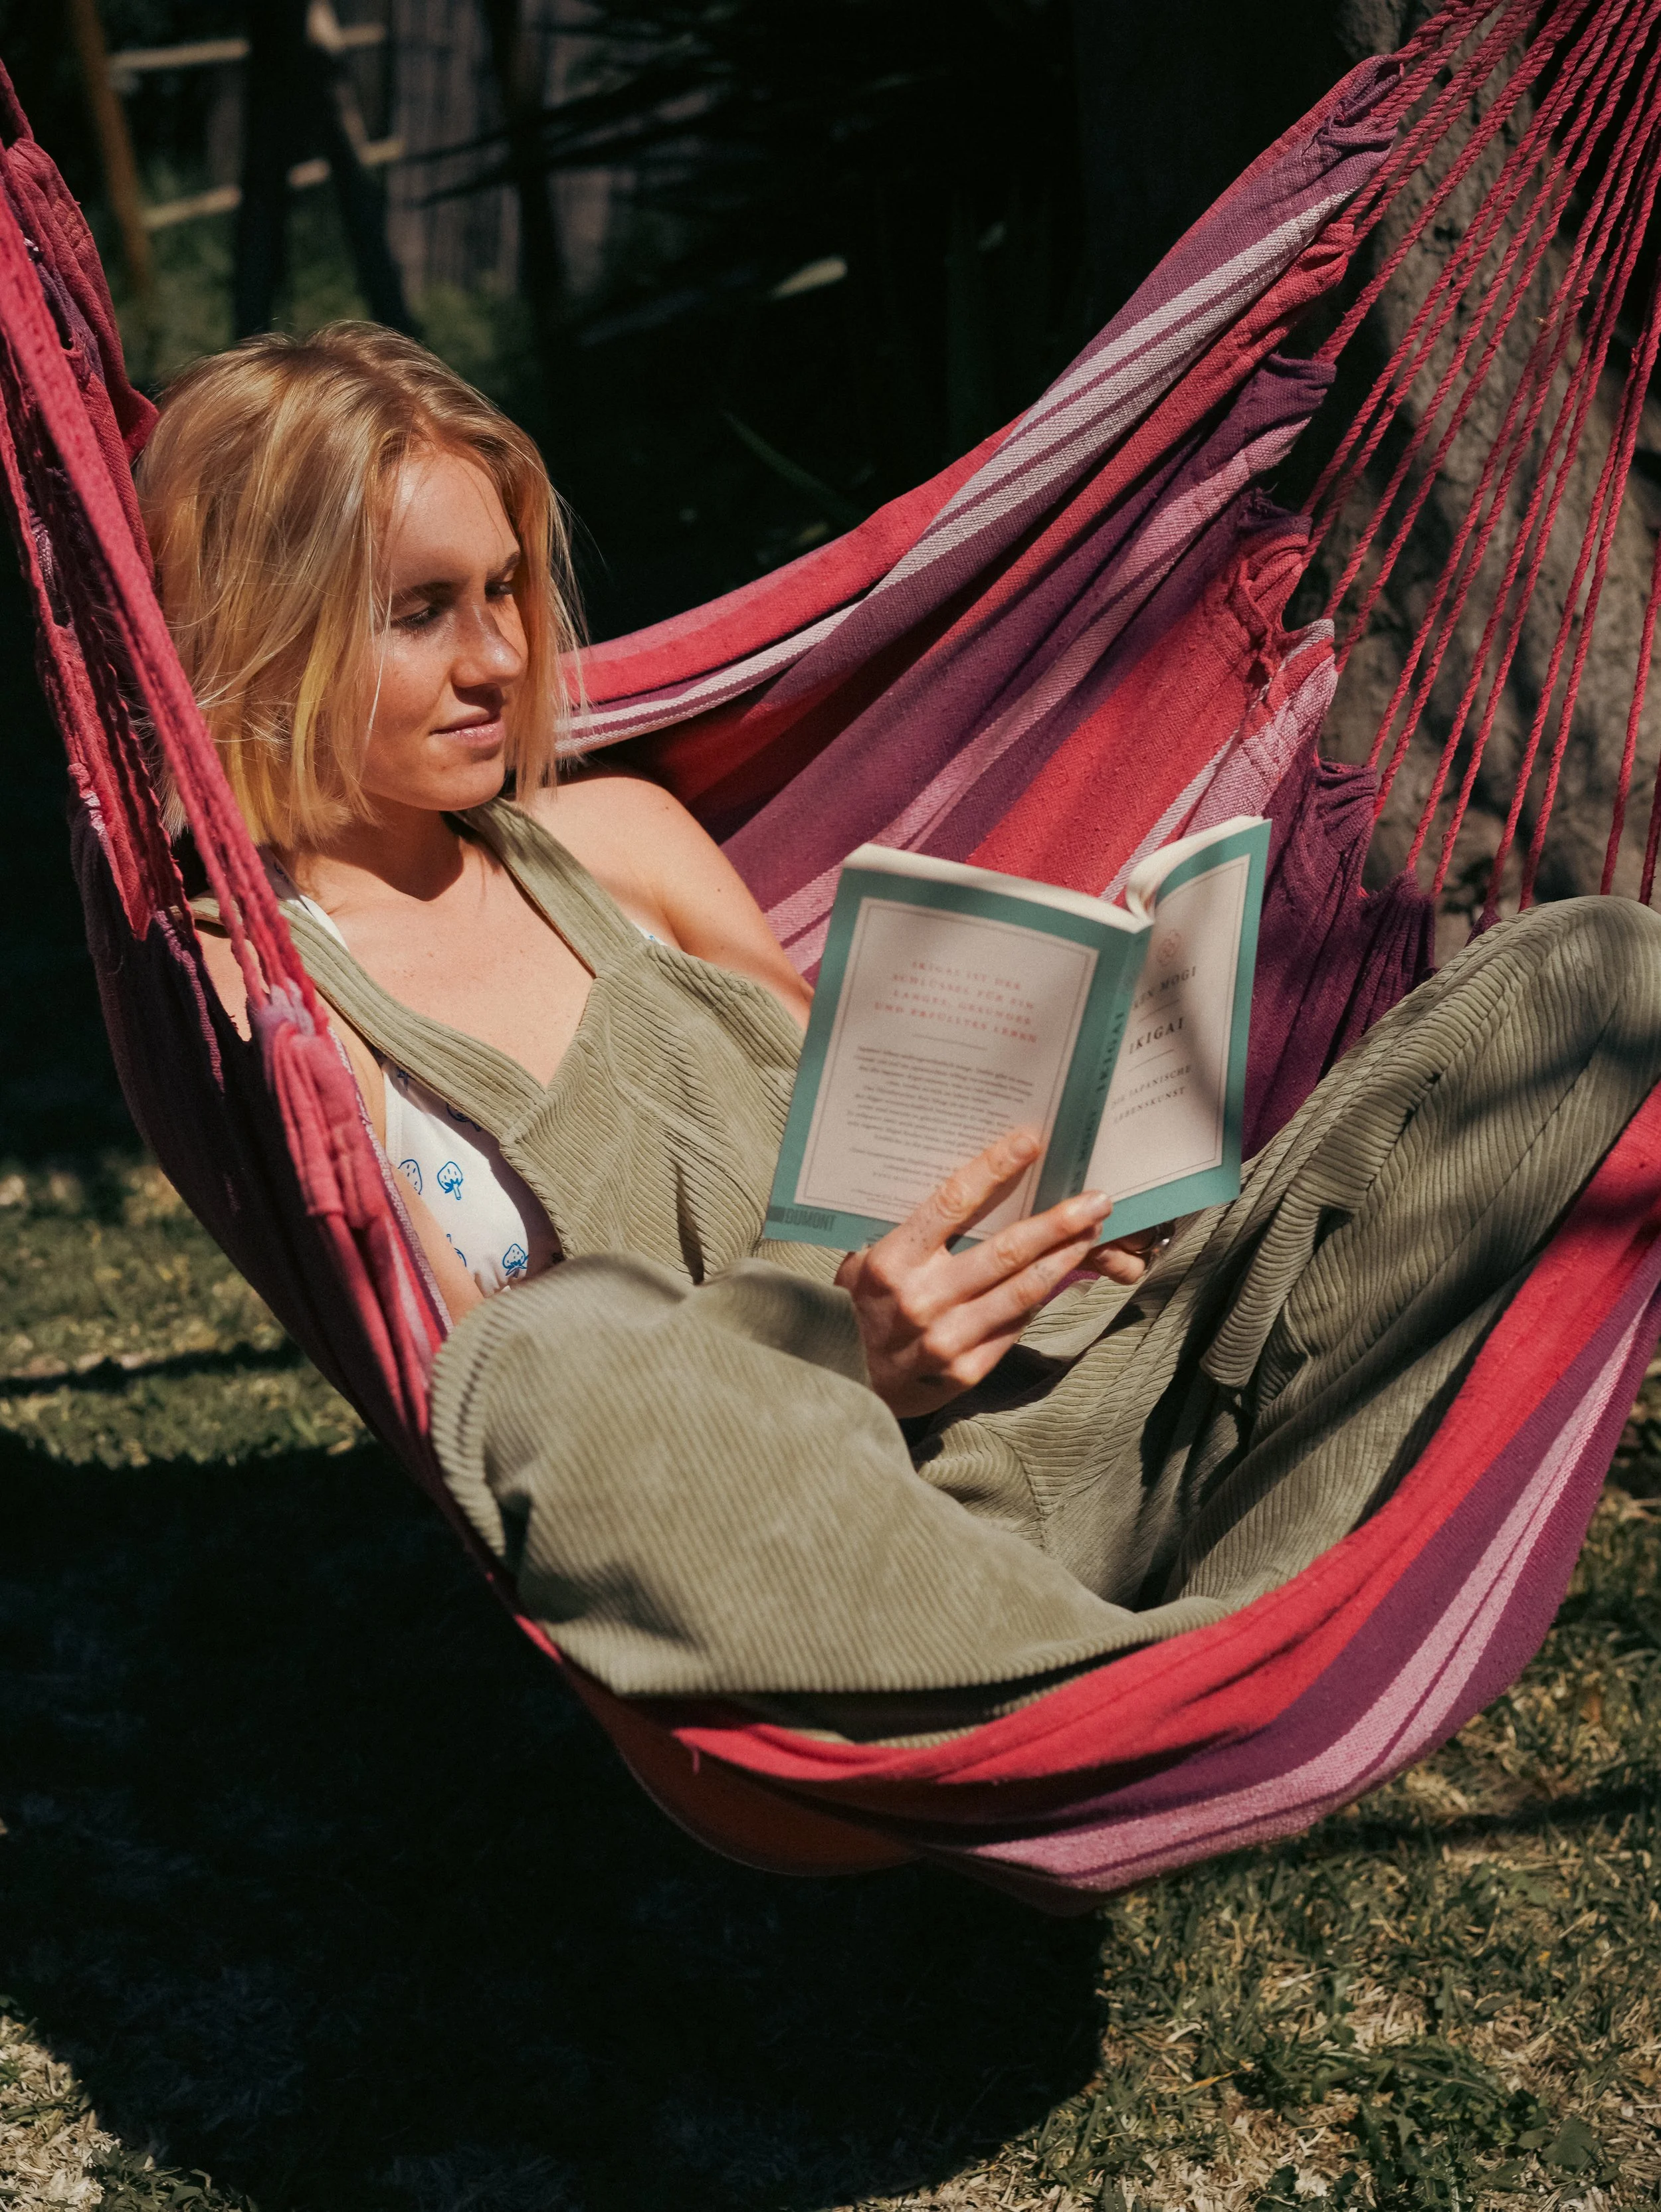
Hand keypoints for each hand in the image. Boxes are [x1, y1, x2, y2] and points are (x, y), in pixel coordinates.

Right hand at [834, 1130, 1150, 1418]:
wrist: (845, 1385)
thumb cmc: (858, 1308)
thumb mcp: (863, 1262)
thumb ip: (907, 1232)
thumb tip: (966, 1187)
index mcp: (891, 1262)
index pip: (951, 1203)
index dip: (995, 1169)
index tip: (1030, 1142)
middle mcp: (920, 1299)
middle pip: (1004, 1250)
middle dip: (1057, 1221)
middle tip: (1096, 1198)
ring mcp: (946, 1338)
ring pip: (1022, 1290)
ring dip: (1065, 1257)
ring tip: (1092, 1231)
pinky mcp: (966, 1369)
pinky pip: (1015, 1325)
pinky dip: (1042, 1295)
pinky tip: (1064, 1272)